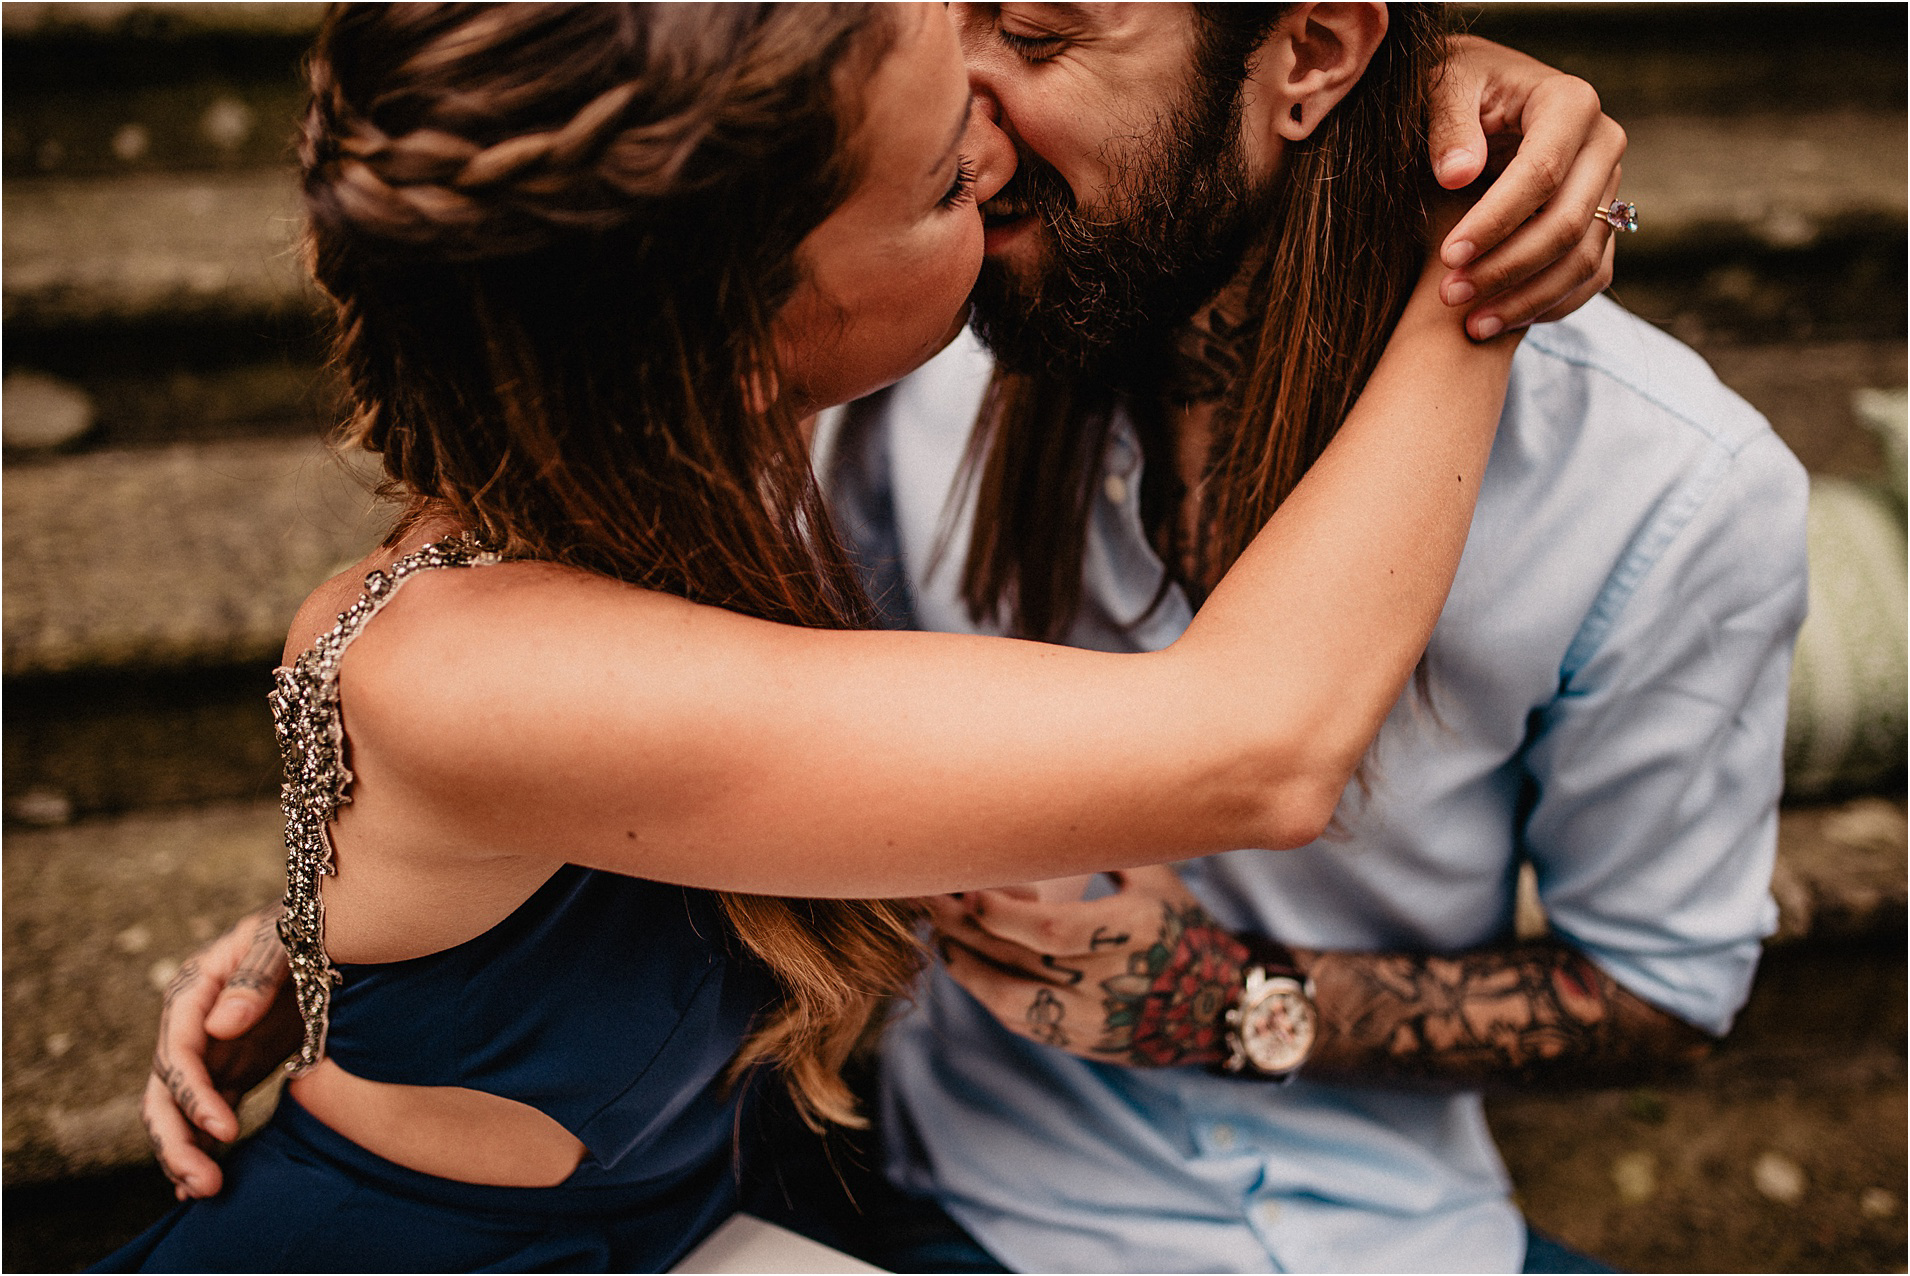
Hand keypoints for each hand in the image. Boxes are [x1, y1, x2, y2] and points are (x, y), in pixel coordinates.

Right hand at [143, 909, 299, 1198]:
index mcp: (194, 990)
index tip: (226, 1130)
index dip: (195, 1095)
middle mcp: (192, 1024)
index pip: (180, 1053)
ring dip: (185, 1152)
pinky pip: (208, 1112)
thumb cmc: (308, 926)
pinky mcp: (232, 1067)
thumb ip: (255, 978)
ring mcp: (209, 1049)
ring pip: (179, 1111)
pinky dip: (203, 1146)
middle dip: (177, 1140)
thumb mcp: (285, 940)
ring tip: (205, 1191)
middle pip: (165, 1092)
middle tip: (205, 1183)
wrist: (335, 930)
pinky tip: (203, 1183)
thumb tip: (219, 1027)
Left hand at [925, 865, 1247, 1066]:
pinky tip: (962, 962)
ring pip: (1006, 999)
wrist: (1214, 1007)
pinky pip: (1016, 1019)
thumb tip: (1058, 800)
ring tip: (938, 930)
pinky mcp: (1076, 1041)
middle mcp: (1110, 983)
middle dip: (967, 929)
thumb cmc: (1180, 927)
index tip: (969, 886)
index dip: (1004, 914)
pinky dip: (983, 989)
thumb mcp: (1157, 879)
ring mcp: (1091, 1020)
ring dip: (964, 963)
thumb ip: (1107, 847)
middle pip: (1019, 961)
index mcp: (1134, 935)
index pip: (1054, 933)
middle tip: (929, 896)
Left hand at [1428, 35, 1627, 338]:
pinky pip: (1590, 276)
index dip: (1496, 222)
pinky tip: (1500, 323)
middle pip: (1568, 224)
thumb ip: (1448, 125)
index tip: (1448, 256)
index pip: (1542, 174)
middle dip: (1506, 268)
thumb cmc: (1455, 89)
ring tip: (1470, 325)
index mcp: (1570, 104)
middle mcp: (1603, 144)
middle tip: (1448, 296)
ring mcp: (1609, 187)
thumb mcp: (1443, 88)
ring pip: (1583, 259)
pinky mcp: (1604, 221)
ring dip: (1526, 299)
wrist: (1480, 97)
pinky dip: (1548, 305)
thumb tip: (1459, 173)